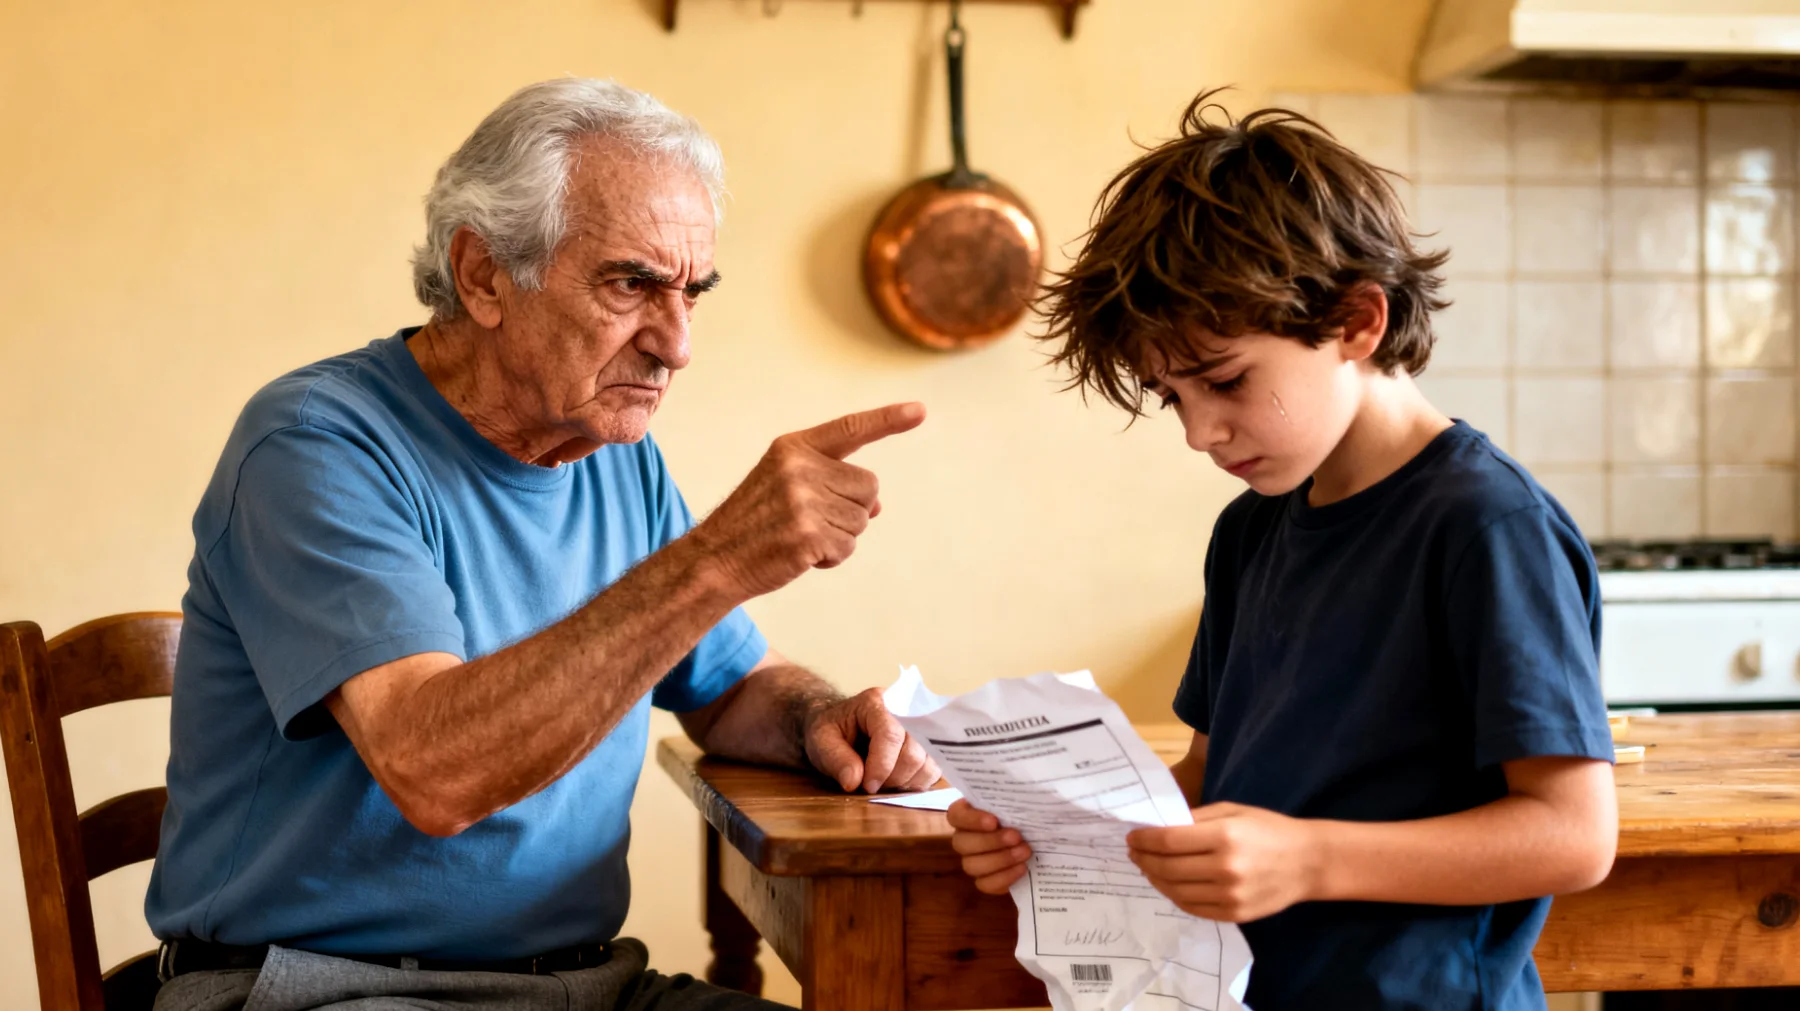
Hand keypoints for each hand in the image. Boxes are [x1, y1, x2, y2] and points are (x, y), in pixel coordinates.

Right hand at [692, 403, 925, 599]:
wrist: (716, 560)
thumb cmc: (755, 524)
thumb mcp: (786, 487)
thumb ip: (832, 484)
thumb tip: (877, 504)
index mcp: (793, 448)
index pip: (850, 429)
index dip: (888, 420)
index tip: (920, 411)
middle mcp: (800, 467)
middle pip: (869, 486)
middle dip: (852, 509)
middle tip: (809, 520)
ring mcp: (804, 500)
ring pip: (862, 519)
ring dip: (840, 536)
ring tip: (800, 537)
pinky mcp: (808, 534)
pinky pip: (848, 546)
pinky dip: (831, 557)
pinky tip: (801, 555)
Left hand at [803, 687, 939, 793]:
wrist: (841, 726)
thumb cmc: (832, 731)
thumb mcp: (821, 741)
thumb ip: (835, 759)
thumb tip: (854, 782)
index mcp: (876, 702)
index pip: (890, 734)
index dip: (882, 766)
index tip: (867, 786)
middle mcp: (905, 709)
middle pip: (913, 751)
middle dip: (891, 777)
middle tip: (870, 784)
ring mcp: (920, 727)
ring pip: (928, 763)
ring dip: (905, 782)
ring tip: (883, 781)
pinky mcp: (928, 745)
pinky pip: (934, 770)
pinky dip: (916, 783)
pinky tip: (896, 781)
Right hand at [947, 799, 1031, 893]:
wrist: (1038, 840)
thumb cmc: (1025, 814)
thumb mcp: (1023, 801)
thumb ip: (1022, 797)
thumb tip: (1037, 792)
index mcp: (967, 814)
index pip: (956, 815)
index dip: (971, 819)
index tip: (994, 821)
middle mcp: (964, 838)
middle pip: (961, 843)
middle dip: (991, 841)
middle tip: (1016, 836)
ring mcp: (972, 860)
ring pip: (971, 866)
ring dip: (1000, 860)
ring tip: (1025, 852)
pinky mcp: (984, 880)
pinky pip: (985, 884)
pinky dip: (1004, 878)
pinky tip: (1022, 868)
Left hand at [1127, 802, 1322, 922]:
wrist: (1308, 862)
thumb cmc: (1269, 829)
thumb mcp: (1233, 811)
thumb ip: (1196, 819)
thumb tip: (1159, 826)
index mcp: (1225, 836)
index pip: (1169, 841)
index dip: (1144, 839)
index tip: (1132, 837)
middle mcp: (1225, 868)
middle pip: (1168, 868)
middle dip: (1144, 859)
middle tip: (1134, 852)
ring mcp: (1229, 895)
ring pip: (1175, 891)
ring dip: (1155, 879)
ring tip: (1147, 868)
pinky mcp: (1234, 914)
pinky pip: (1192, 907)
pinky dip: (1174, 895)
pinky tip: (1168, 884)